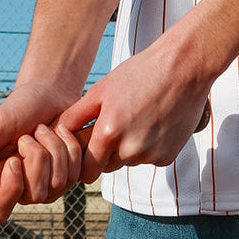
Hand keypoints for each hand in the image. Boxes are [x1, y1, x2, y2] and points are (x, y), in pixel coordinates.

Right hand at [0, 82, 84, 223]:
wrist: (49, 94)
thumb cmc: (19, 108)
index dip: (10, 190)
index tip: (13, 161)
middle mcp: (20, 191)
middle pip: (35, 195)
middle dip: (36, 158)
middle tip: (28, 136)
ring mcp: (46, 187)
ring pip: (58, 184)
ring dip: (53, 149)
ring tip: (43, 130)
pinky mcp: (67, 177)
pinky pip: (75, 174)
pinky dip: (69, 147)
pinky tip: (61, 132)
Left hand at [58, 33, 211, 181]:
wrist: (184, 67)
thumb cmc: (139, 73)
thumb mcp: (101, 89)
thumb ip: (75, 116)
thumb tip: (54, 134)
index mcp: (109, 134)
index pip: (86, 172)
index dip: (83, 161)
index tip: (87, 148)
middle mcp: (130, 150)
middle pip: (107, 167)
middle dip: (106, 153)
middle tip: (115, 124)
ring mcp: (151, 155)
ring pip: (129, 162)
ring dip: (128, 148)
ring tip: (137, 117)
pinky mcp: (168, 156)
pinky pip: (149, 159)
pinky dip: (149, 146)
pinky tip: (155, 121)